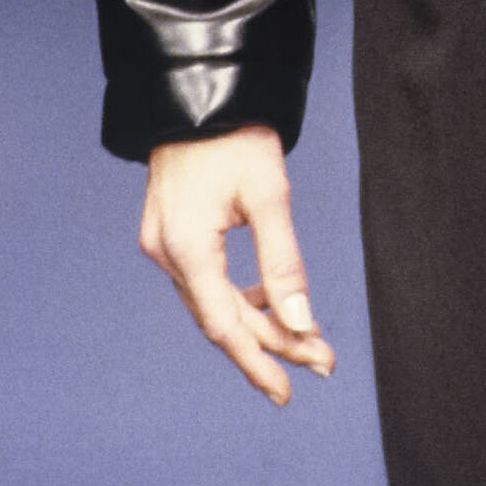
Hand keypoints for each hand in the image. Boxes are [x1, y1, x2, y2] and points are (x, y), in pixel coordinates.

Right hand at [139, 126, 335, 408]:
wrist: (199, 93)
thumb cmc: (235, 136)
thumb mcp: (269, 196)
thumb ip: (284, 264)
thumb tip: (300, 324)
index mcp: (187, 247)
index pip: (223, 325)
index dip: (257, 363)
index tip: (287, 392)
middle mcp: (167, 252)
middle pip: (221, 318)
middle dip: (272, 343)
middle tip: (321, 361)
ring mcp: (164, 244)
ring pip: (213, 302)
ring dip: (258, 322)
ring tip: (306, 338)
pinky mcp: (170, 234)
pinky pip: (204, 281)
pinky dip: (238, 297)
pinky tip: (269, 302)